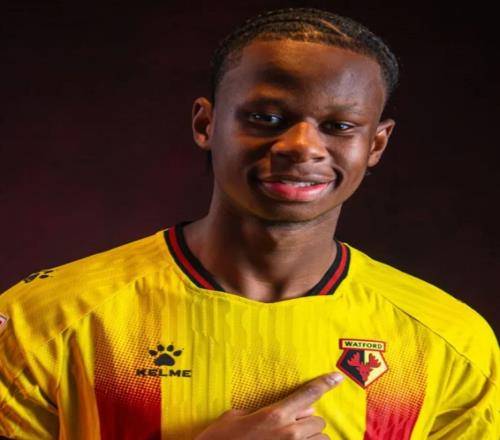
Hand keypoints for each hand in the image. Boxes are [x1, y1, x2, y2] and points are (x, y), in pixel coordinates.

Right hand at [195, 371, 343, 439]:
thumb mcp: (235, 417)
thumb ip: (262, 412)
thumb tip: (279, 414)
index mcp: (276, 415)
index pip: (308, 393)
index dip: (326, 383)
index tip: (338, 377)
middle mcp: (290, 433)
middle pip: (318, 421)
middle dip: (308, 422)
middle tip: (291, 425)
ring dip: (310, 439)